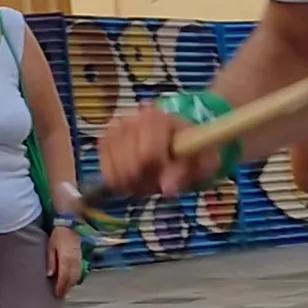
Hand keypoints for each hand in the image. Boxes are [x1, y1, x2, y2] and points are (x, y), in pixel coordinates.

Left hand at [46, 222, 83, 296]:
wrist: (69, 225)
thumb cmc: (57, 236)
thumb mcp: (50, 247)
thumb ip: (51, 261)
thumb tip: (50, 275)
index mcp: (66, 258)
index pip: (64, 276)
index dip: (61, 286)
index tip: (57, 294)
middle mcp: (74, 261)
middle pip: (72, 278)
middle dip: (67, 287)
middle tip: (60, 295)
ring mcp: (80, 259)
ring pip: (77, 275)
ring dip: (72, 284)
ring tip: (66, 290)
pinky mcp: (82, 257)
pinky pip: (80, 271)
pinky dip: (76, 278)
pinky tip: (72, 281)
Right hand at [91, 102, 206, 199]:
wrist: (177, 140)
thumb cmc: (192, 151)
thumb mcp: (203, 162)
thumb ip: (186, 173)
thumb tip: (167, 189)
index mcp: (157, 118)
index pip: (148, 154)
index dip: (159, 172)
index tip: (169, 174)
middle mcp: (131, 119)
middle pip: (131, 164)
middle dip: (145, 180)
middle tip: (158, 180)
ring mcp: (115, 130)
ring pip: (116, 169)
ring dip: (132, 182)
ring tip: (146, 179)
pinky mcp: (104, 141)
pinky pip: (105, 170)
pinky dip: (118, 180)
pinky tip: (132, 178)